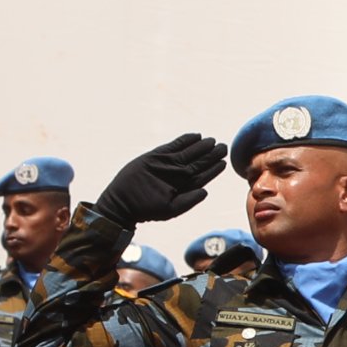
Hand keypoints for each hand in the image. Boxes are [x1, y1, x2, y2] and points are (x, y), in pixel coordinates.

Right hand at [98, 133, 232, 230]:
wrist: (123, 202)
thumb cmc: (147, 209)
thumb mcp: (170, 208)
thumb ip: (189, 201)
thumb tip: (206, 191)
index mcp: (184, 187)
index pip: (202, 175)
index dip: (213, 169)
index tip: (223, 162)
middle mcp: (178, 174)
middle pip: (198, 162)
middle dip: (211, 155)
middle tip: (223, 146)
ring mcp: (168, 164)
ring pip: (188, 152)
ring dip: (201, 146)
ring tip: (212, 141)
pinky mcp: (156, 156)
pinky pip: (173, 146)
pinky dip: (185, 140)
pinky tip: (195, 136)